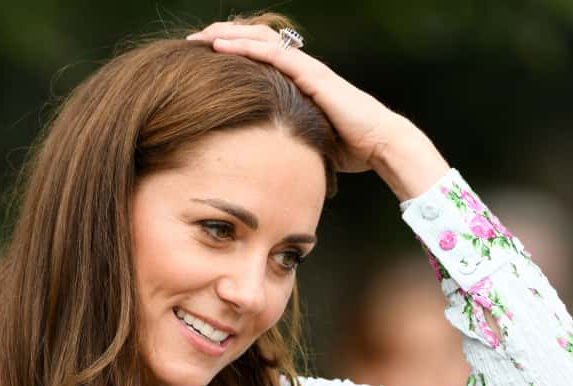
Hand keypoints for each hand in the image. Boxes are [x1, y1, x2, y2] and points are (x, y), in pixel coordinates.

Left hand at [187, 22, 449, 199]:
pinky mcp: (310, 73)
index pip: (259, 61)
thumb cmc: (348, 150)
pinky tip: (219, 45)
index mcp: (297, 84)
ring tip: (199, 37)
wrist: (380, 145)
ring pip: (259, 41)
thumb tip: (264, 163)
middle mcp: (299, 70)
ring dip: (227, 36)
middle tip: (192, 43)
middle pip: (255, 43)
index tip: (202, 63)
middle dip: (222, 39)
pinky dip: (244, 47)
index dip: (231, 57)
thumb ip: (285, 141)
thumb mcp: (305, 143)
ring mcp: (305, 69)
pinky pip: (272, 53)